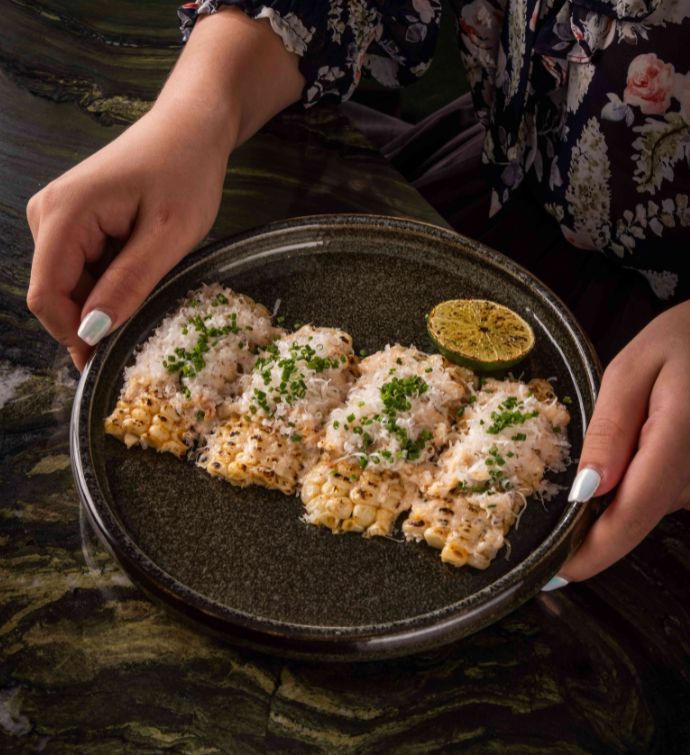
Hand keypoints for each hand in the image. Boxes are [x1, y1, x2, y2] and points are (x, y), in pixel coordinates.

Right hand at [26, 103, 229, 368]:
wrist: (191, 128)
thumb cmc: (186, 171)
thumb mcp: (169, 236)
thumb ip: (128, 283)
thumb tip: (91, 331)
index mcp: (64, 214)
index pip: (45, 296)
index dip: (73, 336)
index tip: (108, 361)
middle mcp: (48, 214)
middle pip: (56, 294)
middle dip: (95, 317)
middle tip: (148, 320)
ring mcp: (58, 216)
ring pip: (71, 285)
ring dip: (107, 298)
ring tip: (152, 280)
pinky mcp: (73, 221)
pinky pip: (83, 269)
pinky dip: (111, 281)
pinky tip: (143, 268)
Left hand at [558, 299, 689, 582]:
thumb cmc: (682, 342)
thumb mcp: (632, 371)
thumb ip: (611, 430)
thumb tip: (586, 489)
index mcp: (675, 446)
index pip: (629, 518)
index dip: (590, 554)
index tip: (552, 574)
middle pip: (631, 520)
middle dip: (585, 527)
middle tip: (542, 522)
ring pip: (641, 508)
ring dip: (606, 501)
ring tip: (577, 472)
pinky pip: (654, 493)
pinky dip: (626, 484)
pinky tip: (613, 457)